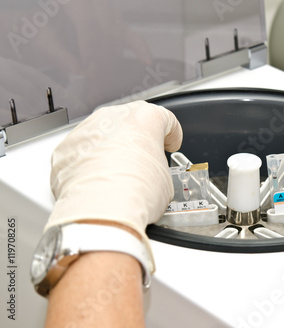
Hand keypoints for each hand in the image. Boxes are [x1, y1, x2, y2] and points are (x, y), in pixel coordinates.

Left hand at [47, 100, 181, 242]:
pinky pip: (81, 153)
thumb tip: (152, 177)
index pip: (164, 118)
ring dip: (111, 151)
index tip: (169, 144)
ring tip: (117, 176)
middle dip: (137, 140)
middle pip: (130, 122)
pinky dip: (88, 165)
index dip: (171, 134)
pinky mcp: (65, 149)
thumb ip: (158, 165)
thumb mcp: (165, 178)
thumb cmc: (137, 191)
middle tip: (143, 161)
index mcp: (145, 118)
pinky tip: (97, 183)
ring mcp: (86, 131)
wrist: (102, 210)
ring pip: (102, 136)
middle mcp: (114, 118)